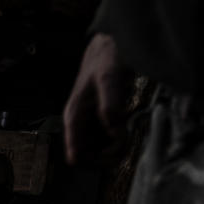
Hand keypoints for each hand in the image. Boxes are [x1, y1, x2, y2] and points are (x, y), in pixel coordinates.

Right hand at [62, 32, 132, 164]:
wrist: (111, 44)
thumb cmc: (106, 59)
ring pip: (99, 152)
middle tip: (126, 143)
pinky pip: (107, 142)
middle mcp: (80, 125)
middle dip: (108, 156)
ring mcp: (90, 124)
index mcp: (74, 118)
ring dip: (115, 150)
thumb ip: (110, 104)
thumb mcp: (109, 79)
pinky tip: (128, 128)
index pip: (76, 156)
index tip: (114, 150)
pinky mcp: (100, 121)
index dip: (97, 160)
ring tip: (129, 134)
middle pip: (89, 159)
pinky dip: (119, 140)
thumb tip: (113, 131)